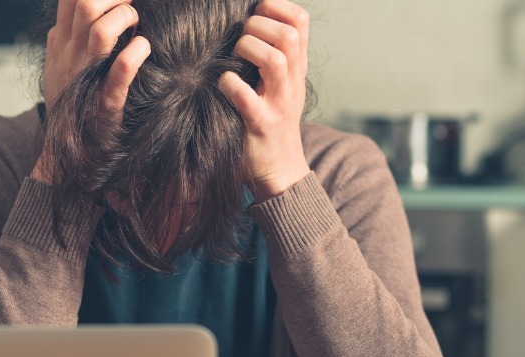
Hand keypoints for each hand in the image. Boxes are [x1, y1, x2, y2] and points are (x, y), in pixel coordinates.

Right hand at [33, 0, 150, 182]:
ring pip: (101, 32)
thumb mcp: (58, 65)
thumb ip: (64, 38)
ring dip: (125, 19)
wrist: (66, 150)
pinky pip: (121, 71)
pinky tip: (144, 48)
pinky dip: (136, 54)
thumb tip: (70, 17)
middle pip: (85, 5)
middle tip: (132, 5)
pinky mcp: (106, 100)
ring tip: (137, 24)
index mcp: (60, 42)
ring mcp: (85, 76)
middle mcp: (70, 54)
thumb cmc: (69, 102)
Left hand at [218, 0, 311, 202]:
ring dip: (246, 50)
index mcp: (297, 68)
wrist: (281, 172)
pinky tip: (223, 85)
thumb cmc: (274, 122)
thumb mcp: (285, 86)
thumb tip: (251, 22)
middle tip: (241, 41)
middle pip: (289, 36)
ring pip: (274, 59)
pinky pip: (245, 96)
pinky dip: (228, 84)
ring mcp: (279, 103)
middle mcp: (292, 82)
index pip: (301, 21)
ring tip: (234, 60)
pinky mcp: (260, 124)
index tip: (256, 14)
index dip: (277, 8)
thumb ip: (277, 56)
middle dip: (258, 27)